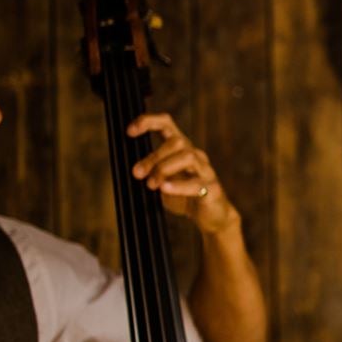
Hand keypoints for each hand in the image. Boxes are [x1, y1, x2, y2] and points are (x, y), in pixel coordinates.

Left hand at [127, 113, 239, 234]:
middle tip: (137, 174)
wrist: (212, 218)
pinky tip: (164, 189)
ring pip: (188, 157)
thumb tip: (130, 169)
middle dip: (153, 156)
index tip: (129, 132)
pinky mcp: (212, 189)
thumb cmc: (184, 197)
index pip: (167, 124)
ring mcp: (206, 172)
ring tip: (151, 185)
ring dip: (164, 168)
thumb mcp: (161, 181)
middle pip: (177, 142)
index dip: (148, 122)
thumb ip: (148, 173)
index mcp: (181, 150)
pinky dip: (178, 186)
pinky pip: (196, 183)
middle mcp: (196, 156)